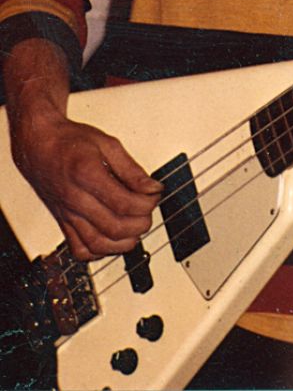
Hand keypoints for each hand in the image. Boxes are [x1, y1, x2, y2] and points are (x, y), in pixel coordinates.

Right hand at [13, 108, 161, 260]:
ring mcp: (67, 214)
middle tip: (148, 210)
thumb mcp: (107, 143)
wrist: (38, 146)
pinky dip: (100, 252)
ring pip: (98, 245)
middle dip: (140, 223)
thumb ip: (131, 168)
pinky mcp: (62, 223)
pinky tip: (112, 239)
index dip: (147, 203)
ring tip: (136, 228)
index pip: (124, 204)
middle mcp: (75, 199)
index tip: (155, 194)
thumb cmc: (69, 141)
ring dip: (124, 242)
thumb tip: (151, 187)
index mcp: (87, 175)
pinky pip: (80, 250)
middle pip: (114, 227)